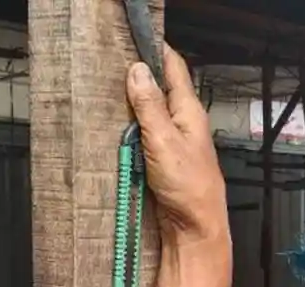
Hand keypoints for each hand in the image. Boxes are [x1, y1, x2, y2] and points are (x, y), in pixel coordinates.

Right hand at [126, 45, 227, 244]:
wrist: (195, 229)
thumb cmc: (189, 188)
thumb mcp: (165, 140)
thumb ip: (150, 106)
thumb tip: (138, 72)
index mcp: (190, 112)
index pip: (174, 69)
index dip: (156, 51)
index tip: (135, 39)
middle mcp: (184, 123)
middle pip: (161, 89)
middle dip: (139, 77)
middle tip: (113, 66)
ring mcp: (174, 142)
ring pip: (151, 113)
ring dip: (133, 106)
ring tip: (109, 94)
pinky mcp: (164, 161)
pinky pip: (145, 137)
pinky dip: (132, 130)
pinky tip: (118, 129)